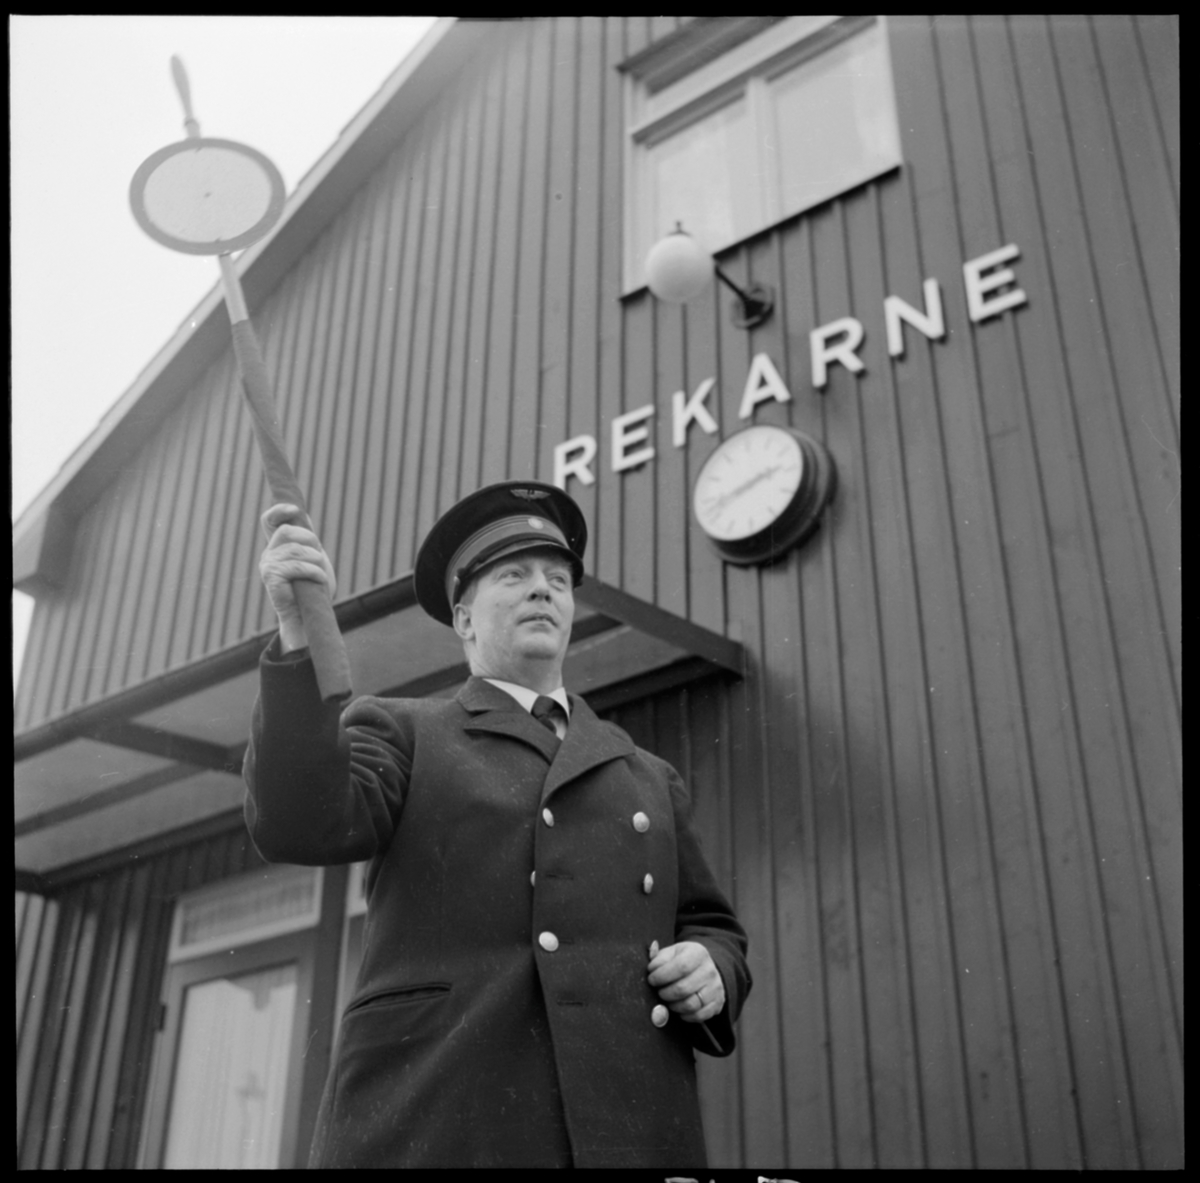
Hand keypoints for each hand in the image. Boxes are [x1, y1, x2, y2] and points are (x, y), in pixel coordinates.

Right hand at [259, 504, 336, 650]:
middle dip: (310, 541)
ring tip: (319, 574)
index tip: (294, 509)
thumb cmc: (311, 589)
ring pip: (296, 550)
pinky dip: (314, 572)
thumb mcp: (312, 559)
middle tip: (319, 558)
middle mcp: (268, 554)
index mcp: (277, 547)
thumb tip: (303, 516)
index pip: (269, 521)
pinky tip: (319, 580)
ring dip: (315, 561)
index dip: (279, 511)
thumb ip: (307, 541)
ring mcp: (267, 564)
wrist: (306, 616)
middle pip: (289, 532)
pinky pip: (297, 566)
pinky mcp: (271, 577)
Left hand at [647, 940, 724, 1022]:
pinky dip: (685, 1015)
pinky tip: (679, 1007)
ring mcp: (715, 987)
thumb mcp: (671, 953)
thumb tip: (652, 962)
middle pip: (683, 988)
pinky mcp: (717, 1003)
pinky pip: (699, 1016)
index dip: (662, 976)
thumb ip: (658, 957)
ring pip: (690, 1005)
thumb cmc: (683, 961)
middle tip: (659, 991)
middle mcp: (709, 970)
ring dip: (673, 1005)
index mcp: (697, 953)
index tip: (652, 979)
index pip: (680, 966)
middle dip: (665, 993)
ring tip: (668, 1000)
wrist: (704, 968)